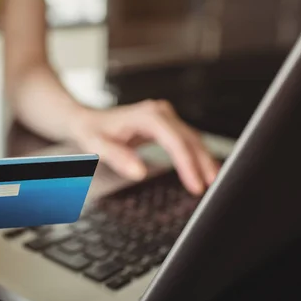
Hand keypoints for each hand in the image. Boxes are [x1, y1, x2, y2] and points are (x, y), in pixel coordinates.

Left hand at [71, 99, 218, 194]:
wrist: (87, 120)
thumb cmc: (92, 132)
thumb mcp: (98, 146)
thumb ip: (119, 157)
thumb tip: (140, 172)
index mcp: (148, 116)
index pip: (175, 142)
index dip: (188, 165)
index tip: (195, 185)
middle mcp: (160, 112)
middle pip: (190, 139)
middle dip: (203, 163)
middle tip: (212, 187)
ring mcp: (165, 116)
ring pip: (193, 139)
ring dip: (204, 160)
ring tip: (213, 182)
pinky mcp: (167, 124)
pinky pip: (187, 140)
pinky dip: (196, 155)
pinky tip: (204, 170)